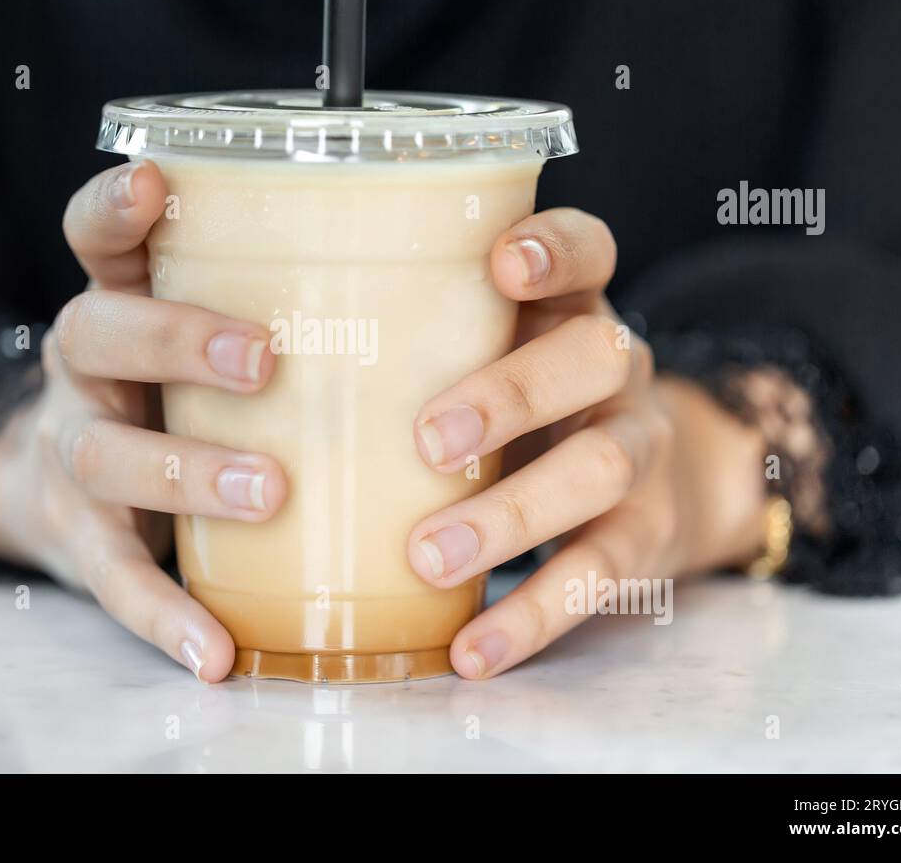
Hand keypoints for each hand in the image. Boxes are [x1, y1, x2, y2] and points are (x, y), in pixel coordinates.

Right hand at [0, 160, 287, 682]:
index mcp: (121, 300)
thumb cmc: (176, 393)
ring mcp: (72, 452)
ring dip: (186, 471)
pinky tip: (215, 653)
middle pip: (99, 334)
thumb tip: (475, 280)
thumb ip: (294, 304)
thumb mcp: (205, 332)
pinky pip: (114, 579)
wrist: (49, 489)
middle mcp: (84, 366)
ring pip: (106, 454)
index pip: (98, 237)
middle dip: (175, 340)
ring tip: (267, 490)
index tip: (155, 181)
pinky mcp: (77, 541)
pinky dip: (164, 616)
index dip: (114, 206)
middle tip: (261, 360)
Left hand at [406, 208, 769, 678]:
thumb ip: (412, 348)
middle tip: (429, 441)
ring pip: (600, 468)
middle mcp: (616, 369)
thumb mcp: (486, 358)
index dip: (556, 249)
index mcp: (570, 309)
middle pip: (594, 360)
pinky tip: (473, 651)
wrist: (653, 481)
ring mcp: (640, 449)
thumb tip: (247, 376)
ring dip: (511, 515)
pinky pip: (601, 575)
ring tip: (427, 557)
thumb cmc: (519, 406)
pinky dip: (535, 616)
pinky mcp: (645, 535)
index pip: (589, 249)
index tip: (502, 265)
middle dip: (512, 395)